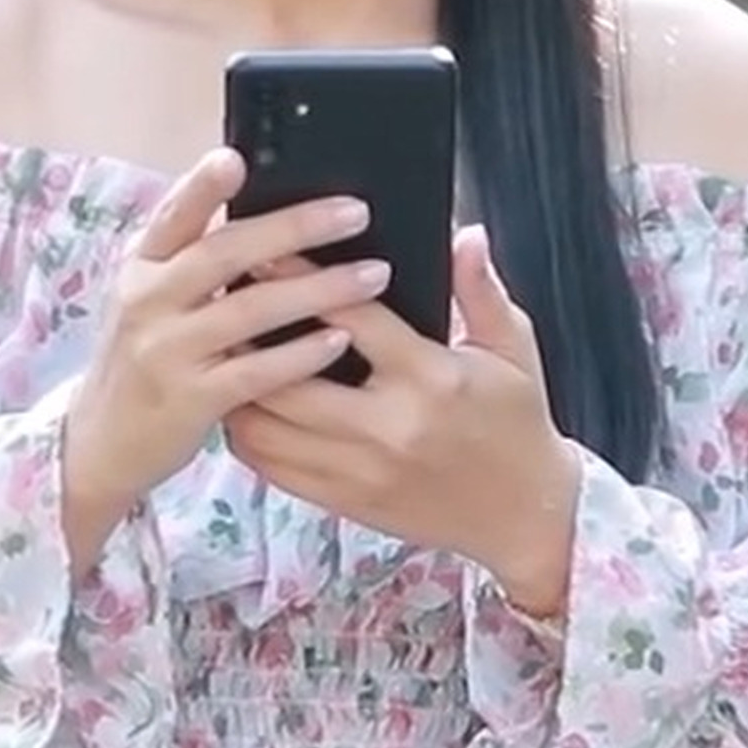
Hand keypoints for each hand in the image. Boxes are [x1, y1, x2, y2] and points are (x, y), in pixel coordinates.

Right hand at [61, 148, 390, 571]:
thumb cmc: (148, 356)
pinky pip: (255, 371)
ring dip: (319, 288)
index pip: (173, 216)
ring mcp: (166, 351)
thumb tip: (272, 213)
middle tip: (356, 212)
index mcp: (142, 266)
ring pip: (251, 309)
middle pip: (225, 253)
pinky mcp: (189, 399)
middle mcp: (147, 301)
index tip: (235, 156)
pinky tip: (341, 339)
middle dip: (296, 228)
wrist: (100, 442)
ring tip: (374, 274)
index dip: (201, 186)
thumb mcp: (154, 300)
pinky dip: (300, 354)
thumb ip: (195, 261)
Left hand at [223, 224, 581, 616]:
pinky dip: (246, 432)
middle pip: (287, 377)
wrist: (524, 513)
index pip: (351, 318)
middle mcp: (387, 426)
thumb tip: (463, 234)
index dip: (303, 278)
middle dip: (248, 335)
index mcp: (430, 378)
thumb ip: (481, 290)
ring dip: (236, 386)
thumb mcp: (514, 348)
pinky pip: (272, 467)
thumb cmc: (518, 421)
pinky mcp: (345, 501)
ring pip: (266, 427)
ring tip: (222, 348)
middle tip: (223, 300)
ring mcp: (360, 470)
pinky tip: (241, 402)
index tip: (267, 249)